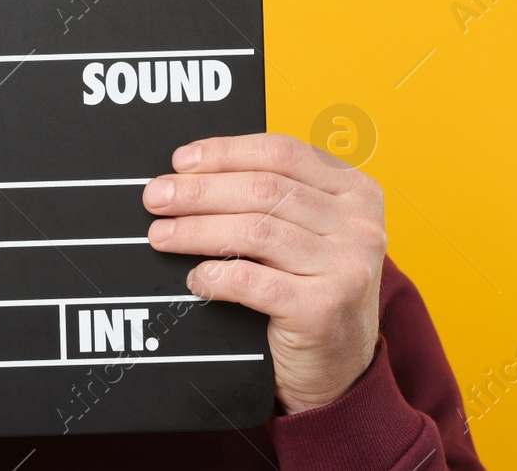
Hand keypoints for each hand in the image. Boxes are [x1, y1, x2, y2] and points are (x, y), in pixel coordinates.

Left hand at [143, 132, 386, 412]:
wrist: (342, 365)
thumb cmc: (313, 286)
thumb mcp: (310, 230)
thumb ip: (271, 196)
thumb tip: (191, 173)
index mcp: (356, 189)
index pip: (282, 152)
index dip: (226, 152)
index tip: (181, 160)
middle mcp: (359, 224)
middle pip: (263, 189)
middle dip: (200, 191)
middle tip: (156, 196)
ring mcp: (346, 266)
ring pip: (255, 231)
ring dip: (197, 230)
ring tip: (162, 235)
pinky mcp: (323, 309)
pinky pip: (253, 280)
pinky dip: (215, 276)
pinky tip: (196, 278)